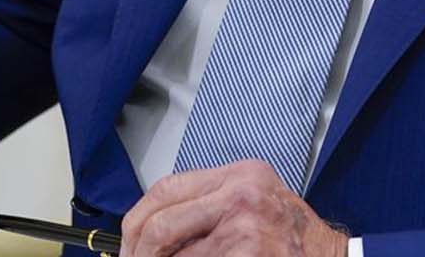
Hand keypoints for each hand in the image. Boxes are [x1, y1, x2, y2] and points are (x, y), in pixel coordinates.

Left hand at [120, 160, 348, 256]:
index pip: (167, 188)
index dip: (138, 219)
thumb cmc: (295, 238)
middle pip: (162, 222)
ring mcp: (245, 229)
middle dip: (140, 253)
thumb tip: (153, 230)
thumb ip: (210, 205)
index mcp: (240, 175)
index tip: (129, 241)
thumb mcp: (254, 202)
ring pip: (176, 255)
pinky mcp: (249, 256)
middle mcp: (241, 195)